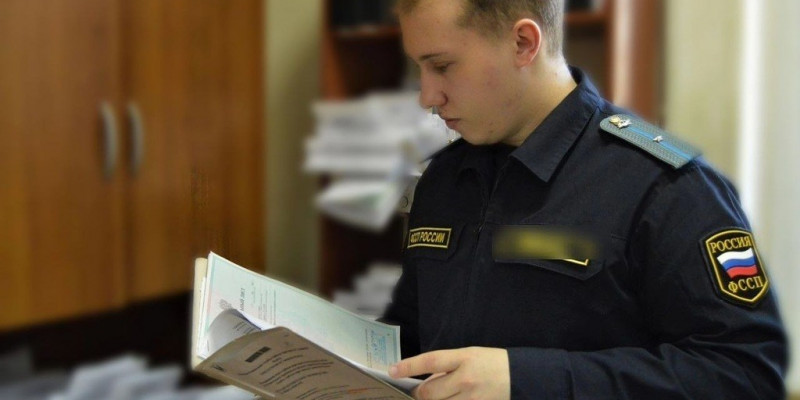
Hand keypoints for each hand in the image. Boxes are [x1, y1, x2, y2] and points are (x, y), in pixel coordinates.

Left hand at [389, 347, 509, 399]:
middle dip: (419, 394)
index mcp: (463, 358)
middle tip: (416, 393)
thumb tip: (424, 382)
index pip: (430, 361)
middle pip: (429, 392)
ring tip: (434, 397)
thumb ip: (446, 367)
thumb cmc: (490, 363)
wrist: (521, 377)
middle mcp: (466, 379)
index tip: (392, 370)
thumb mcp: (468, 356)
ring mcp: (471, 399)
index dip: (409, 366)